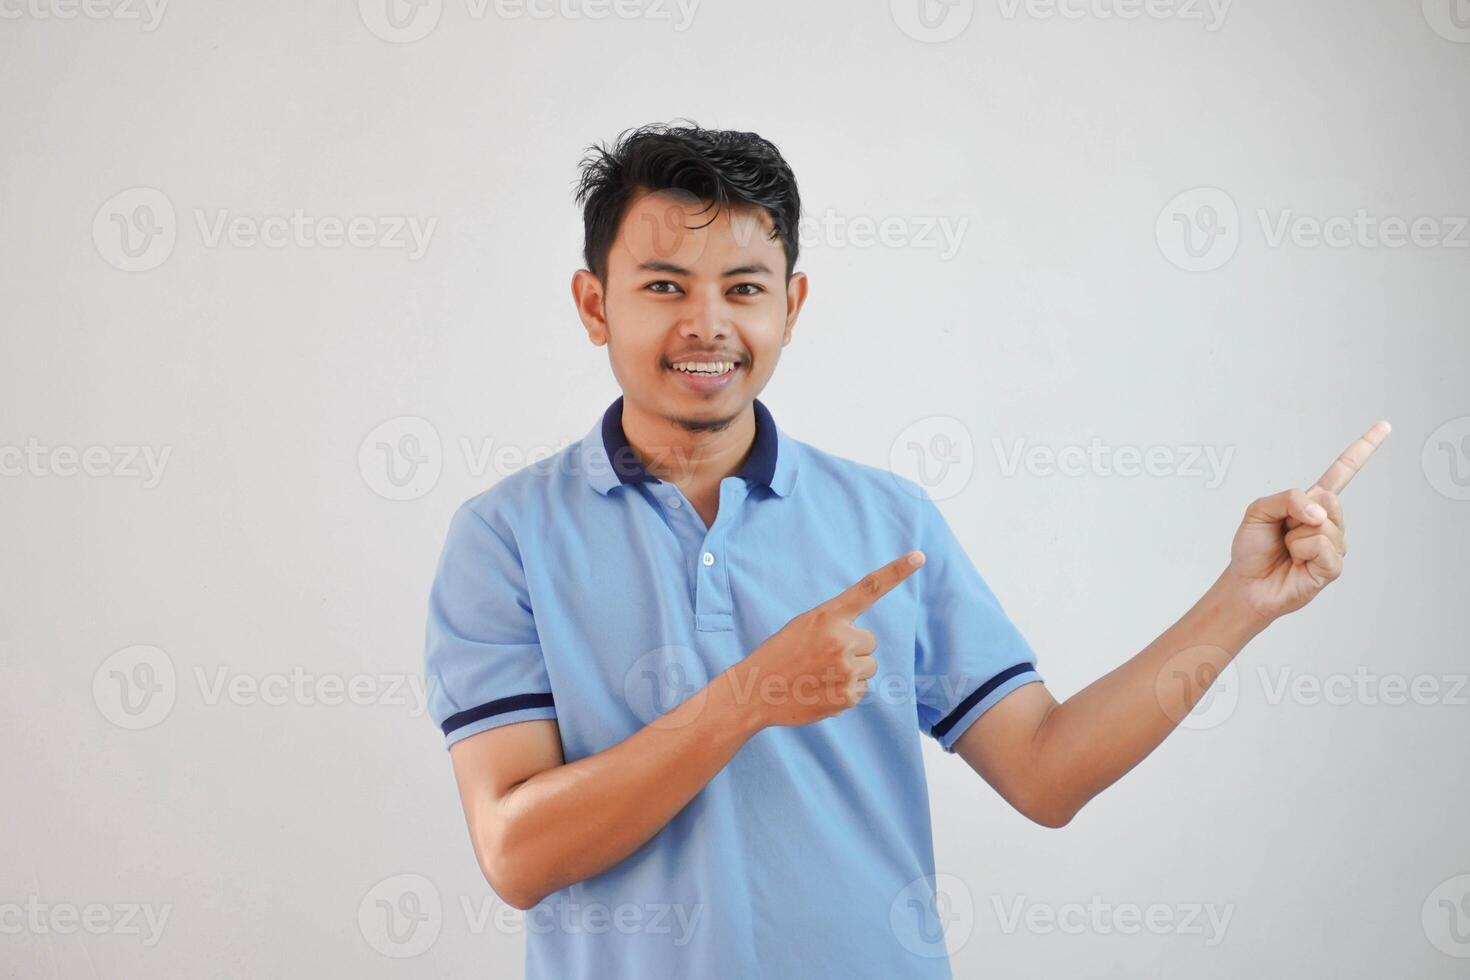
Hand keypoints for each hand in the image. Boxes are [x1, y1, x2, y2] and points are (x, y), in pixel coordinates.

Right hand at [742, 550, 925, 726]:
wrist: (756, 691)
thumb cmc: (780, 656)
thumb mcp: (803, 627)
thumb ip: (835, 625)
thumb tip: (865, 642)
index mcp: (828, 616)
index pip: (869, 588)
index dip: (897, 571)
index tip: (919, 555)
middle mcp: (841, 639)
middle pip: (869, 642)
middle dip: (853, 650)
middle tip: (822, 658)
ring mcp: (846, 669)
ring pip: (869, 667)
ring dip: (851, 672)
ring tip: (820, 675)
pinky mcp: (847, 696)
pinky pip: (861, 690)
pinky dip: (844, 692)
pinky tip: (820, 691)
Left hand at [1225, 421, 1390, 623]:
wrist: (1246, 584)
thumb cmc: (1252, 548)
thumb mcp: (1258, 511)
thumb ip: (1287, 498)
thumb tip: (1321, 511)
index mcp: (1312, 502)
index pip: (1342, 471)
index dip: (1363, 448)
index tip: (1385, 426)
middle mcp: (1329, 520)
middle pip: (1329, 498)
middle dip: (1296, 513)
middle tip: (1283, 533)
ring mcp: (1334, 543)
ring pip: (1324, 525)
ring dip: (1295, 537)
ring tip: (1287, 550)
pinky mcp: (1334, 566)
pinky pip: (1324, 547)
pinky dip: (1303, 552)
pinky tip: (1297, 563)